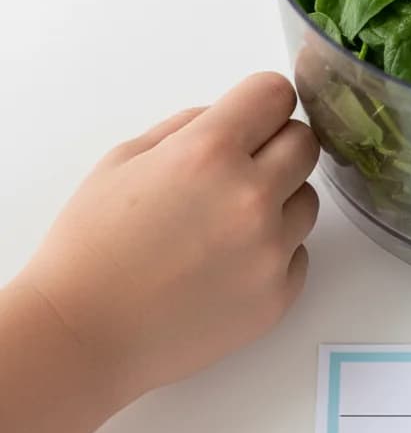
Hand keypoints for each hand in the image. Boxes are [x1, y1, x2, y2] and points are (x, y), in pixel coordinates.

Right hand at [17, 73, 319, 404]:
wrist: (81, 338)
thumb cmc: (90, 244)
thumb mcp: (125, 159)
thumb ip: (190, 126)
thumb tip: (236, 118)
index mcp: (209, 152)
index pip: (276, 94)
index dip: (262, 103)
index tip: (251, 120)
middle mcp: (251, 196)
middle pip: (305, 142)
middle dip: (278, 146)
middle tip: (242, 170)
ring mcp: (271, 249)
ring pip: (307, 199)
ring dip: (279, 202)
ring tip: (226, 226)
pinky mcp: (279, 295)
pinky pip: (298, 253)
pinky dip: (273, 253)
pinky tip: (227, 266)